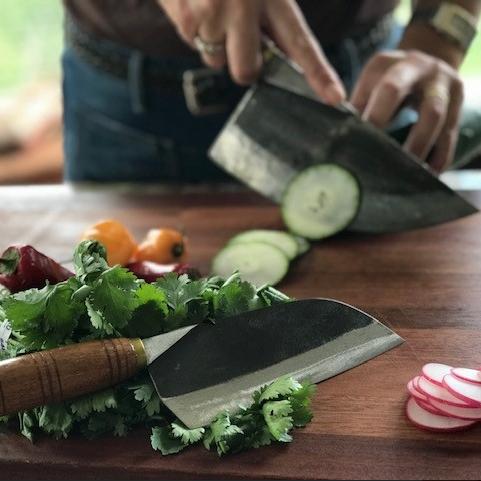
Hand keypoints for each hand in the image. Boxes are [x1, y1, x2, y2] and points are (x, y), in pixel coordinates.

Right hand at [157, 0, 344, 104]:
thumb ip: (272, 18)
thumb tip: (274, 56)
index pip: (300, 43)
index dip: (319, 74)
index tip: (335, 98)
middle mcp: (244, 5)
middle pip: (246, 71)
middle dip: (242, 65)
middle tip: (238, 40)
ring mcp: (211, 13)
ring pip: (214, 60)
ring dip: (214, 44)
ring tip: (212, 9)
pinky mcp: (184, 19)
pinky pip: (190, 43)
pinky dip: (192, 30)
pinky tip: (195, 4)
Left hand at [351, 50, 463, 171]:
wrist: (428, 67)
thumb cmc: (388, 84)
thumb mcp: (370, 86)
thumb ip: (356, 106)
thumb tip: (335, 134)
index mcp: (384, 62)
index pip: (364, 85)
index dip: (358, 109)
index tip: (351, 138)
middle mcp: (415, 66)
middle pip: (395, 89)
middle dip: (380, 117)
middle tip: (371, 150)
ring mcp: (441, 83)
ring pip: (432, 114)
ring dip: (417, 144)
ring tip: (405, 169)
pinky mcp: (459, 102)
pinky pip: (450, 132)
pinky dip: (441, 154)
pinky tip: (430, 172)